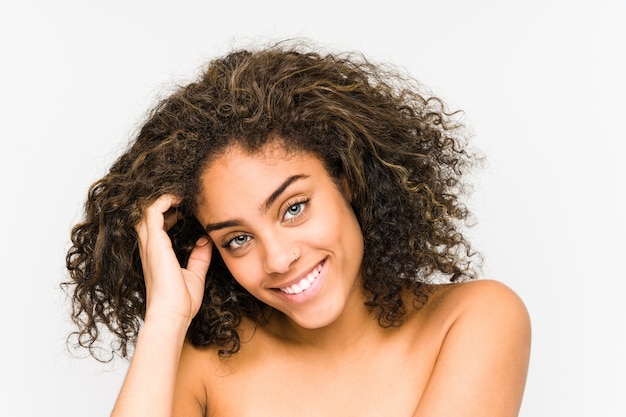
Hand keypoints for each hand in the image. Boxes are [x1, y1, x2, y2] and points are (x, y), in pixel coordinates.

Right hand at [135, 194, 211, 324]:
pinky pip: (152, 212)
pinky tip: (178, 199)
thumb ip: (199, 258)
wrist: (172, 315)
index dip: (168, 213)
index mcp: (157, 254)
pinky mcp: (155, 244)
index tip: (185, 209)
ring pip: (147, 209)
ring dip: (163, 198)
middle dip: (164, 203)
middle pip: (148, 214)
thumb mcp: (194, 275)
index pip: (155, 225)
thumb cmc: (180, 302)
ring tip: (181, 196)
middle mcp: (149, 247)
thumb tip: (204, 242)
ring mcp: (150, 244)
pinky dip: (163, 201)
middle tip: (183, 200)